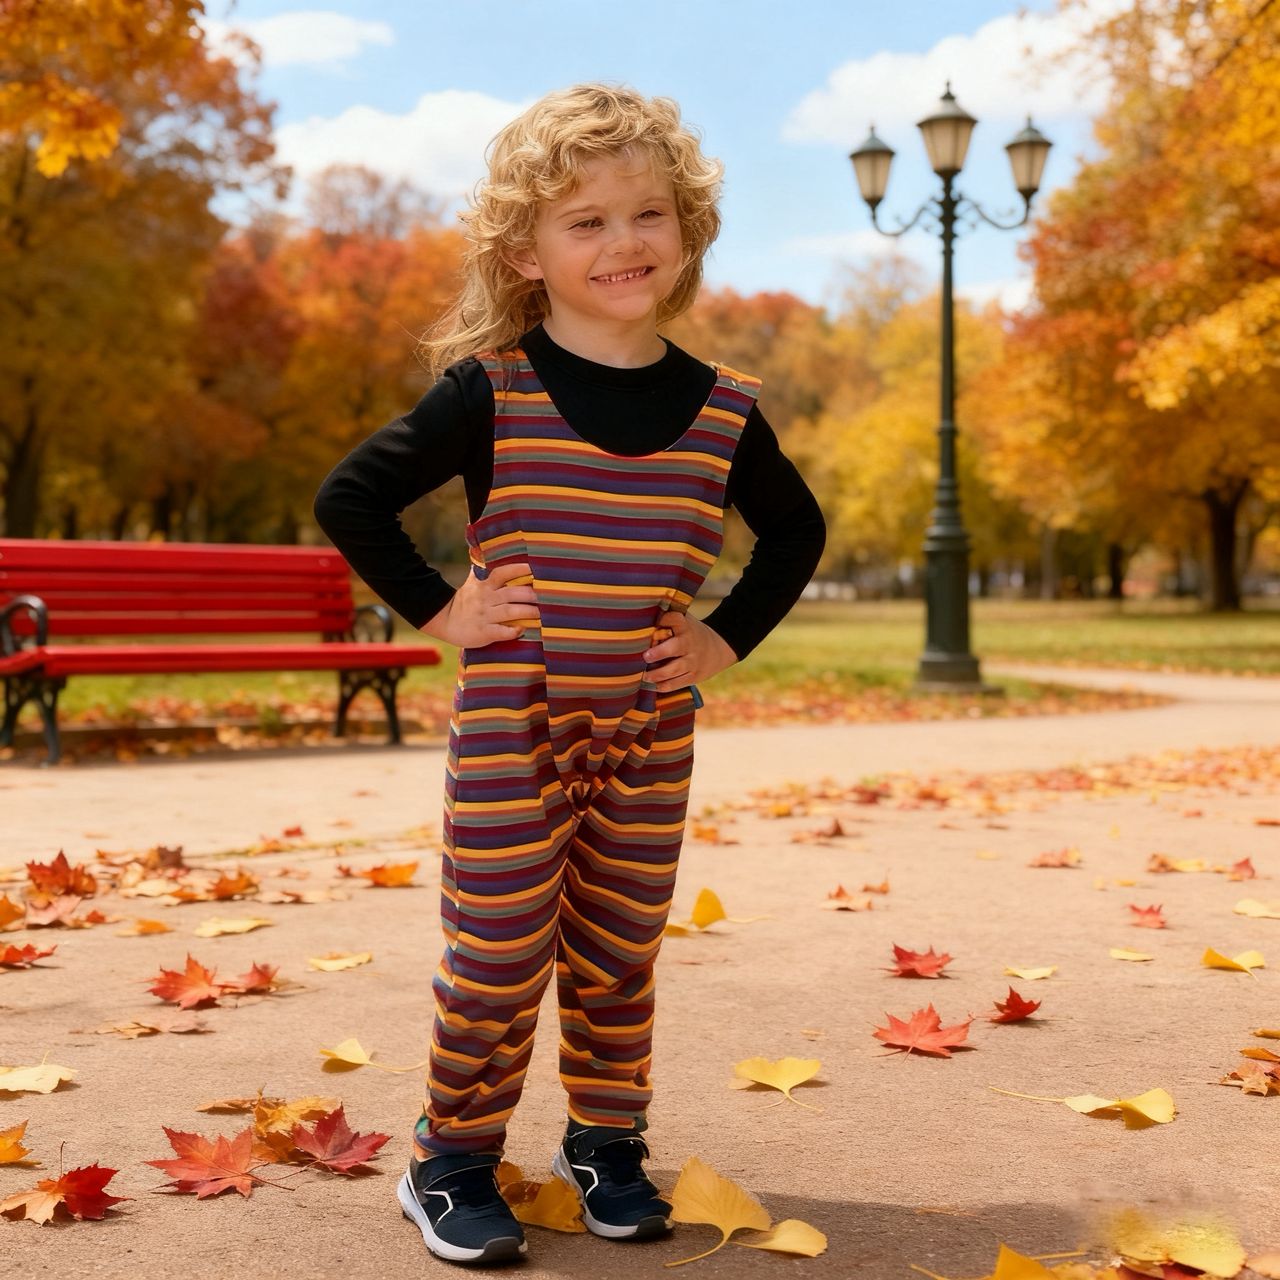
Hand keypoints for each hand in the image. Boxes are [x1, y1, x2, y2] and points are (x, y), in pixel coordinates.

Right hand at [420, 562, 538, 648]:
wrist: (445, 621)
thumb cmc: (465, 601)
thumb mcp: (472, 583)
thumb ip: (482, 571)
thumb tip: (483, 550)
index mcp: (485, 586)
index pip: (502, 573)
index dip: (518, 569)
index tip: (534, 568)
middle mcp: (486, 599)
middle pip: (511, 593)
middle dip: (530, 594)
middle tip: (547, 596)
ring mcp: (485, 616)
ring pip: (510, 612)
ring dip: (527, 612)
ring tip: (541, 613)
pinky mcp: (483, 632)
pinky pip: (500, 632)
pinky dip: (512, 631)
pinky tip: (522, 629)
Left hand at [642, 611, 736, 691]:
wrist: (718, 649)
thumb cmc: (691, 634)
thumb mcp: (685, 622)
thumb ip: (667, 620)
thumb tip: (640, 620)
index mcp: (685, 626)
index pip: (674, 619)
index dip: (663, 620)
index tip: (648, 623)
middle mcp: (689, 643)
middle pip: (675, 647)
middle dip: (660, 652)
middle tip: (646, 656)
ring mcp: (692, 661)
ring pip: (675, 669)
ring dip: (658, 674)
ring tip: (645, 676)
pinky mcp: (693, 676)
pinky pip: (677, 683)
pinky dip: (664, 686)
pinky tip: (653, 685)